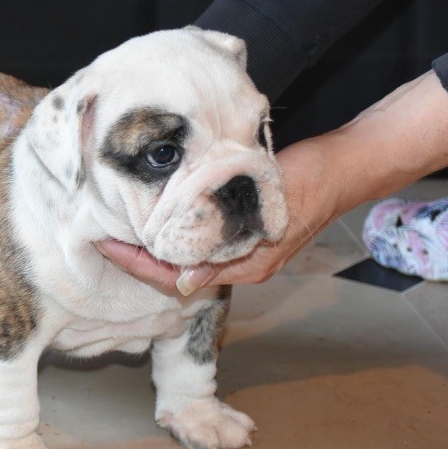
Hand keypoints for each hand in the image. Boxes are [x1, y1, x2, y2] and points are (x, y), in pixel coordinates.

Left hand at [95, 71, 447, 295]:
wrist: (345, 164)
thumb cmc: (310, 181)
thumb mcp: (267, 211)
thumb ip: (227, 252)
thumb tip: (185, 284)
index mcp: (247, 267)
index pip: (176, 276)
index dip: (138, 264)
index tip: (106, 246)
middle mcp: (242, 264)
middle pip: (176, 271)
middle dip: (139, 258)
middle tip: (102, 237)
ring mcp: (244, 249)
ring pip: (186, 257)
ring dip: (154, 246)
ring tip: (120, 228)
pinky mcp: (245, 231)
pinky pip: (201, 242)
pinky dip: (175, 233)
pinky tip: (155, 218)